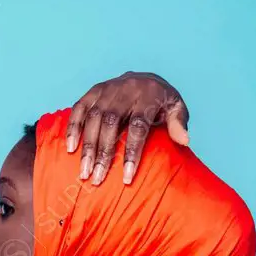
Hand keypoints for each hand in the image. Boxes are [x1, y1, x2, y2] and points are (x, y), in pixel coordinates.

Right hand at [66, 71, 189, 185]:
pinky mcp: (93, 91)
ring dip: (87, 146)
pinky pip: (79, 109)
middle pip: (111, 124)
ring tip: (84, 171)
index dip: (132, 152)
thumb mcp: (176, 107)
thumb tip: (184, 141)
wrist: (145, 77)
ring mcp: (106, 90)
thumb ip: (179, 122)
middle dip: (103, 153)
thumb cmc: (161, 101)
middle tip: (97, 179)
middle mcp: (124, 91)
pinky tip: (70, 148)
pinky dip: (72, 128)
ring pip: (93, 118)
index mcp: (147, 97)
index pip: (138, 127)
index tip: (127, 178)